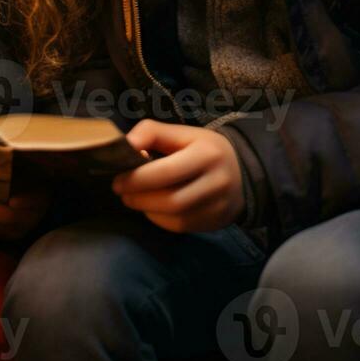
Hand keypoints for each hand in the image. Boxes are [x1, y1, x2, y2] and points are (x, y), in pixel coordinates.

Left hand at [111, 120, 244, 232]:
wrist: (242, 172)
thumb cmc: (203, 149)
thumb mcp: (182, 133)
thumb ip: (152, 133)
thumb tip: (126, 144)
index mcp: (207, 154)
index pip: (166, 172)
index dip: (137, 179)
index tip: (118, 179)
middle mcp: (216, 183)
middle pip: (171, 200)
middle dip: (139, 198)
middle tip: (122, 191)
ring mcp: (218, 206)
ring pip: (174, 218)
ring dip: (147, 209)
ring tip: (134, 198)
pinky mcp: (214, 222)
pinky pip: (180, 227)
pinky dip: (160, 219)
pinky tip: (154, 208)